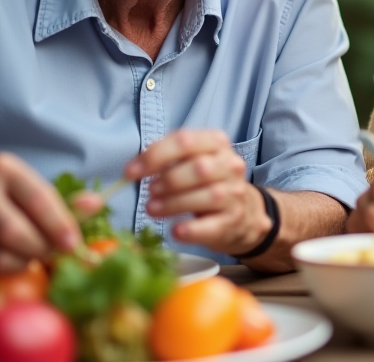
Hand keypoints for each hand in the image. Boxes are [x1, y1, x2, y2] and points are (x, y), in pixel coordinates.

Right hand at [0, 154, 79, 273]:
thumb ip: (63, 199)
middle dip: (40, 249)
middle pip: (13, 232)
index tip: (74, 245)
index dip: (58, 226)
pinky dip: (5, 268)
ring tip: (35, 257)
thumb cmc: (2, 188)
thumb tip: (96, 204)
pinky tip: (14, 259)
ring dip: (23, 263)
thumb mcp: (29, 183)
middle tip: (55, 254)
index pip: (37, 200)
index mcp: (5, 169)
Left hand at [125, 128, 263, 255]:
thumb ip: (168, 159)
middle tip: (150, 191)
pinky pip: (212, 226)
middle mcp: (230, 165)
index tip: (130, 172)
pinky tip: (176, 231)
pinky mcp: (233, 221)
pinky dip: (192, 230)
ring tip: (152, 209)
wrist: (242, 214)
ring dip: (174, 203)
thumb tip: (134, 169)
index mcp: (216, 143)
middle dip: (168, 180)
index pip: (185, 141)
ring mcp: (235, 193)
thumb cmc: (207, 183)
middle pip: (200, 168)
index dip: (154, 156)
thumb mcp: (192, 162)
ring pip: (208, 195)